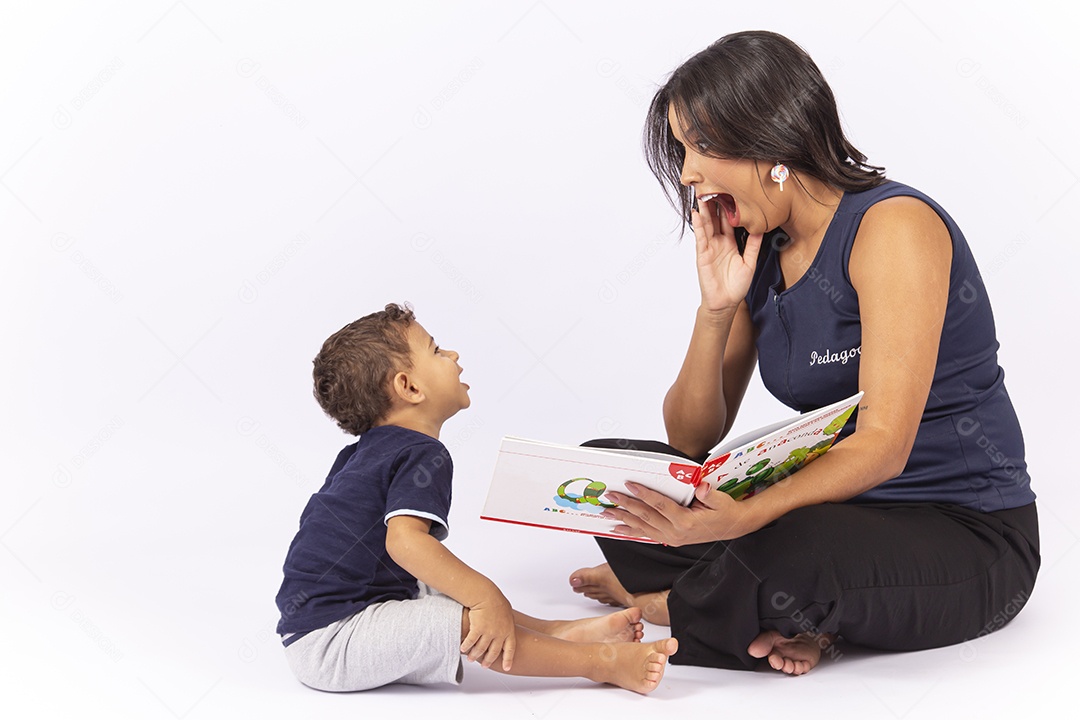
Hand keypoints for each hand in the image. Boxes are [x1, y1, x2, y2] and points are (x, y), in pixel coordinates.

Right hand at [460, 593, 515, 670]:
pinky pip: (471, 642)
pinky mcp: (477, 629)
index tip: (506, 668)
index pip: (510, 649)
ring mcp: (488, 632)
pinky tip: (462, 649)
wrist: (486, 594)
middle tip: (484, 666)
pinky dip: (466, 647)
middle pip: (494, 652)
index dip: (508, 659)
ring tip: (471, 659)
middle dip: (488, 660)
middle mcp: (499, 634)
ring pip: (481, 649)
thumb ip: (506, 622)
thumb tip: (506, 626)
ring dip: (475, 655)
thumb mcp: (506, 612)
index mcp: (509, 630)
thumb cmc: (496, 600)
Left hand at [601, 481, 758, 545]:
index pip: (660, 505)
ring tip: (606, 513)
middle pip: (646, 517)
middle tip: (610, 496)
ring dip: (623, 519)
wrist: (733, 527)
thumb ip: (710, 495)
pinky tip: (618, 529)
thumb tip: (701, 488)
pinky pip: (646, 535)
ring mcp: (671, 538)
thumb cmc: (725, 511)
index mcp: (686, 522)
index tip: (630, 484)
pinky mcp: (670, 539)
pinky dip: (631, 531)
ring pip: (642, 527)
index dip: (644, 494)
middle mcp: (675, 532)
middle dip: (626, 506)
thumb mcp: (721, 500)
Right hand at [692, 197, 762, 313]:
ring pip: (707, 225)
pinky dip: (698, 225)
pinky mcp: (702, 255)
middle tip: (715, 185)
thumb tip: (762, 227)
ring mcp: (709, 248)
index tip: (732, 191)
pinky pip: (700, 237)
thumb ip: (754, 245)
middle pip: (716, 219)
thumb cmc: (736, 285)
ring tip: (703, 194)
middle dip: (715, 203)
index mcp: (731, 242)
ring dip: (704, 210)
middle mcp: (719, 242)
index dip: (729, 207)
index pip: (729, 220)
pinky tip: (696, 214)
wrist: (725, 303)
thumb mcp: (750, 262)